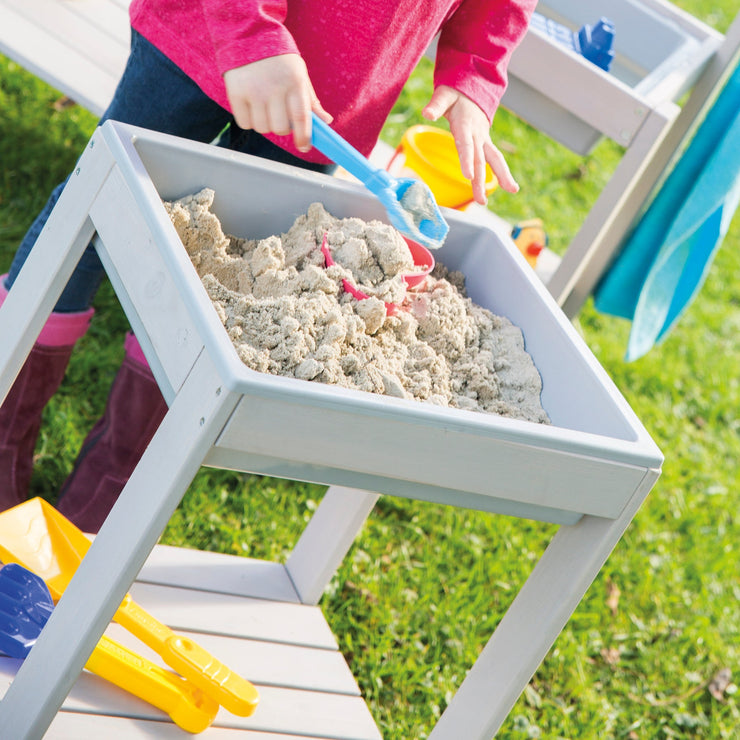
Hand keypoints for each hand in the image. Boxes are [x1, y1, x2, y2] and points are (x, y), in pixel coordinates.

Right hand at [224, 54, 331, 151]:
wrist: (249, 34)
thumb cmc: (279, 60)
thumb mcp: (299, 75)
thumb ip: (311, 100)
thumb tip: (326, 122)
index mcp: (294, 82)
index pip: (301, 118)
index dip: (303, 137)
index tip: (304, 146)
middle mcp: (274, 87)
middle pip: (280, 128)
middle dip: (282, 127)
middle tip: (280, 116)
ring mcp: (254, 91)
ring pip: (262, 127)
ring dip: (265, 123)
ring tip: (265, 107)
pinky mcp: (236, 93)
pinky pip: (244, 123)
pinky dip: (249, 120)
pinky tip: (251, 106)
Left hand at [423, 86, 518, 202]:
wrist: (472, 90)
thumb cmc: (455, 95)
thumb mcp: (443, 96)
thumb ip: (435, 106)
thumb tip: (426, 113)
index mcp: (466, 125)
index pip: (466, 145)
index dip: (467, 160)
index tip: (468, 176)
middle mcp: (478, 135)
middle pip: (482, 159)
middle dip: (482, 180)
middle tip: (482, 200)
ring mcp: (483, 140)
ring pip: (494, 159)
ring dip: (502, 176)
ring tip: (513, 190)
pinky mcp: (485, 144)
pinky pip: (494, 160)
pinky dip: (501, 173)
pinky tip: (506, 187)